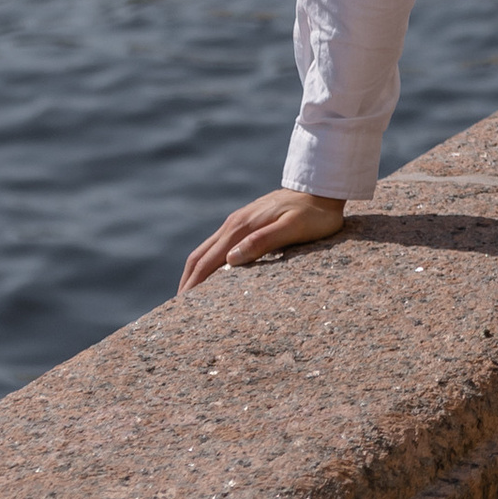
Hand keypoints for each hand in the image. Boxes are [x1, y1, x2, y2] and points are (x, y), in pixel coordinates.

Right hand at [178, 188, 344, 293]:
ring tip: (187, 298)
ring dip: (193, 273)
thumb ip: (263, 241)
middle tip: (175, 311)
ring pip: (206, 250)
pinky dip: (206, 263)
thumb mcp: (293, 228)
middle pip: (199, 256)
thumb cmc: (313, 214)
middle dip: (186, 283)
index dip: (192, 286)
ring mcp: (238, 221)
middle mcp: (234, 224)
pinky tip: (210, 276)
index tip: (180, 309)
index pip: (206, 261)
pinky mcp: (245, 222)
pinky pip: (217, 245)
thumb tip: (230, 259)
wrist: (321, 187)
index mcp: (241, 228)